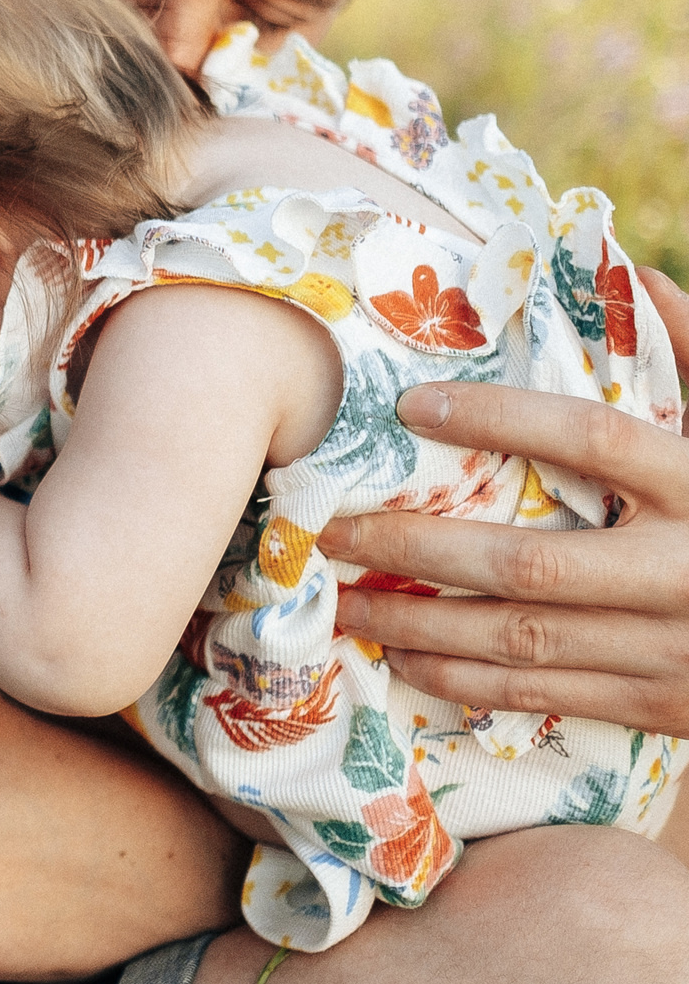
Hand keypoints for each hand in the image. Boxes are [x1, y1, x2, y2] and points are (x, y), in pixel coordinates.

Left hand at [324, 269, 688, 733]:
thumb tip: (634, 276)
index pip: (591, 440)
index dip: (499, 419)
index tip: (410, 406)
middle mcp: (686, 571)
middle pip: (529, 563)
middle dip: (416, 550)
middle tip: (330, 530)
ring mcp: (675, 649)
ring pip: (523, 639)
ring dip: (419, 626)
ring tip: (339, 602)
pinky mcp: (666, 707)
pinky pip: (548, 696)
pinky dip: (468, 680)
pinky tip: (405, 660)